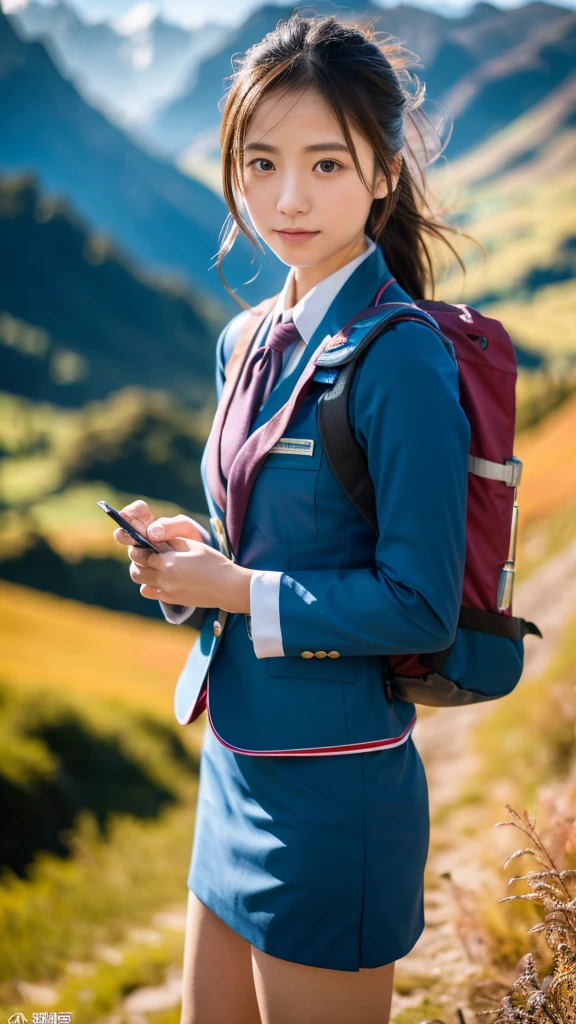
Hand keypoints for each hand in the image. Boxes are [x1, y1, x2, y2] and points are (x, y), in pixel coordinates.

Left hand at [113, 499, 252, 612]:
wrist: (227, 587)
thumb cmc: (213, 562)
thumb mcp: (193, 545)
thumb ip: (171, 541)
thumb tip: (155, 537)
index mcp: (168, 562)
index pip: (141, 555)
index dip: (137, 548)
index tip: (139, 544)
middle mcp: (163, 578)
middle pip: (137, 570)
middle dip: (137, 561)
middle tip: (144, 555)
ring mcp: (166, 591)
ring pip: (141, 582)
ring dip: (143, 573)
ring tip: (152, 566)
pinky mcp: (172, 599)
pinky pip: (152, 593)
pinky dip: (151, 586)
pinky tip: (162, 579)